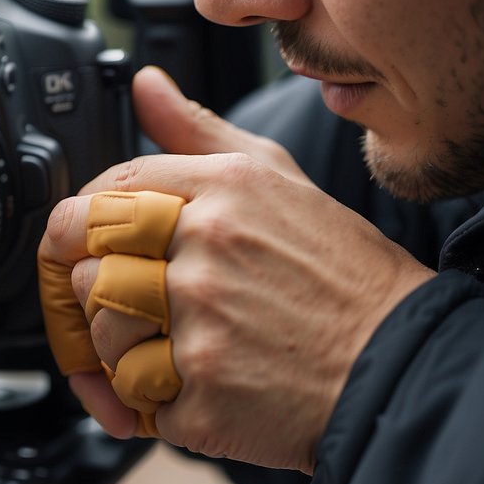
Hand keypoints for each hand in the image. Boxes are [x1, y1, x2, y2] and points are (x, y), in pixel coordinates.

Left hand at [39, 67, 433, 472]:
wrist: (400, 364)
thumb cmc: (339, 274)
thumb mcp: (277, 179)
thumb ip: (197, 132)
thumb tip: (145, 85)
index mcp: (222, 189)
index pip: (100, 194)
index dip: (83, 229)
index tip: (95, 249)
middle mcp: (207, 248)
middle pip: (84, 261)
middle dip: (93, 287)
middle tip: (131, 303)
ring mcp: (203, 321)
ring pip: (99, 330)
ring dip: (121, 347)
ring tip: (173, 345)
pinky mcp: (203, 390)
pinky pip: (129, 392)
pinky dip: (147, 399)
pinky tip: (190, 385)